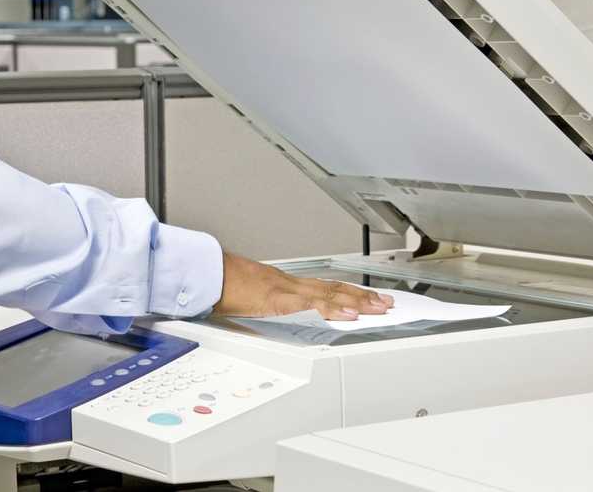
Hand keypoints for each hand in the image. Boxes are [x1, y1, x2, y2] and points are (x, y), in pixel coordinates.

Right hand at [213, 253, 394, 320]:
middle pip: (334, 289)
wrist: (205, 273)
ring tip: (380, 308)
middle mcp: (290, 284)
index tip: (369, 297)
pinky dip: (333, 310)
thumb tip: (269, 317)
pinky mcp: (277, 300)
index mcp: (283, 285)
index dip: (348, 292)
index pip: (324, 287)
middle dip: (363, 297)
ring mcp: (286, 290)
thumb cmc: (220, 285)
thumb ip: (262, 306)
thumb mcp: (247, 297)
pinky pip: (311, 306)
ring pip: (330, 295)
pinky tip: (349, 315)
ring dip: (358, 302)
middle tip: (388, 303)